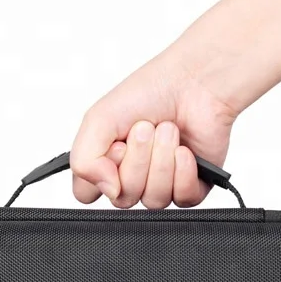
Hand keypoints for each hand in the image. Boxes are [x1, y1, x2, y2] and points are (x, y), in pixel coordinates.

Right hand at [70, 47, 236, 208]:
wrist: (195, 81)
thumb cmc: (151, 92)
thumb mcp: (99, 118)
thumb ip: (85, 160)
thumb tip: (108, 190)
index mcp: (104, 162)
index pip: (86, 194)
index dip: (98, 174)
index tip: (114, 145)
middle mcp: (131, 177)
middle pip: (123, 199)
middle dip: (137, 160)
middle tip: (146, 129)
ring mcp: (161, 185)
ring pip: (153, 200)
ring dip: (161, 162)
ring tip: (168, 131)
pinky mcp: (190, 187)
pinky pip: (182, 198)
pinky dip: (183, 171)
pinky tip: (185, 150)